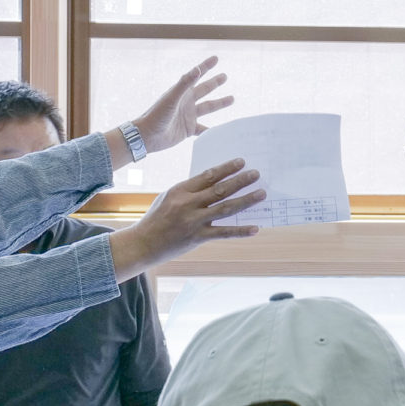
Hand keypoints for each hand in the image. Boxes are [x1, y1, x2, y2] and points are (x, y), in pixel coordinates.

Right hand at [108, 158, 264, 282]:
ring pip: (225, 208)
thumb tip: (213, 182)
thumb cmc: (156, 218)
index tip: (241, 162)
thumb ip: (189, 190)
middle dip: (240, 181)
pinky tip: (255, 228)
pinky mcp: (198, 238)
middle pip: (220, 189)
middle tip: (256, 174)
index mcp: (180, 190)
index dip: (226, 168)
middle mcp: (188, 204)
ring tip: (261, 193)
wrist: (143, 243)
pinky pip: (223, 233)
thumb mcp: (169, 197)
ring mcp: (194, 221)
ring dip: (246, 200)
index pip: (208, 176)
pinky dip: (240, 231)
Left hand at [125, 57, 234, 156]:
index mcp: (183, 92)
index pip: (197, 76)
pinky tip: (221, 130)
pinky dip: (212, 130)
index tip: (216, 58)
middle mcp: (187, 102)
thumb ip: (185, 84)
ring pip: (208, 107)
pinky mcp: (188, 129)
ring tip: (232, 99)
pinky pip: (204, 129)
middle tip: (225, 76)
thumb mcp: (172, 98)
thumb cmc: (157, 115)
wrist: (147, 136)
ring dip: (219, 103)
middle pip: (204, 90)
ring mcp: (188, 116)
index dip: (206, 66)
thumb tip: (197, 69)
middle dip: (215, 83)